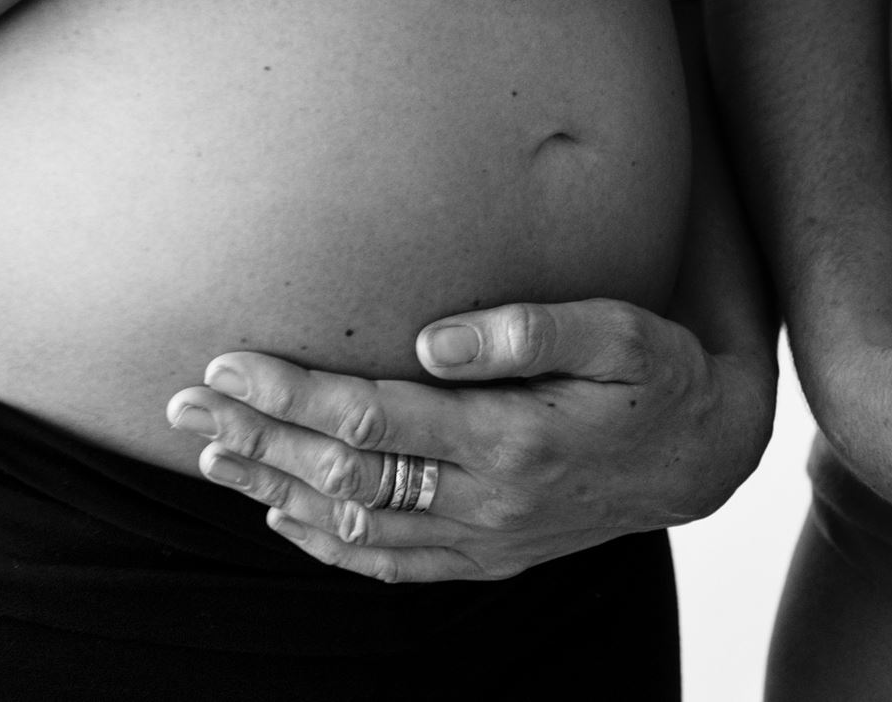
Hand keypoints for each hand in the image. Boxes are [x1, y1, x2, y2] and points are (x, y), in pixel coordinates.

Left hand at [165, 298, 775, 581]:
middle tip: (185, 407)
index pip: (370, 420)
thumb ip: (531, 329)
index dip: (290, 392)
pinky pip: (391, 563)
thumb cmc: (661, 377)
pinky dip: (328, 546)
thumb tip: (433, 336)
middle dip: (258, 436)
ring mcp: (484, 538)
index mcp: (509, 438)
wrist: (706, 457)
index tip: (227, 361)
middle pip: (342, 475)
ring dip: (274, 489)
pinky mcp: (490, 557)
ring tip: (214, 456)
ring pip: (353, 525)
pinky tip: (285, 519)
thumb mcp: (620, 332)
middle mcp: (486, 500)